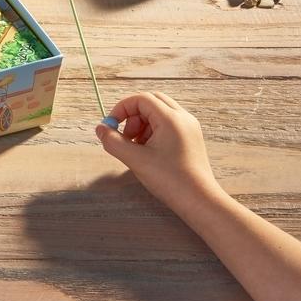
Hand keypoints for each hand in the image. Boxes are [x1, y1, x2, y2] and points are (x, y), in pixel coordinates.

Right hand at [95, 92, 220, 211]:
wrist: (200, 202)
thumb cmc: (170, 180)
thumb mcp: (135, 160)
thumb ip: (113, 141)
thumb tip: (100, 129)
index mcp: (171, 119)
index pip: (141, 99)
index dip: (122, 108)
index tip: (111, 125)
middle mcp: (183, 118)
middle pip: (151, 101)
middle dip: (133, 115)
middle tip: (125, 135)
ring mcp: (189, 127)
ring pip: (159, 112)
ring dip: (142, 124)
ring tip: (137, 146)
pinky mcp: (191, 138)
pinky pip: (167, 124)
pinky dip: (153, 131)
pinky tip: (149, 151)